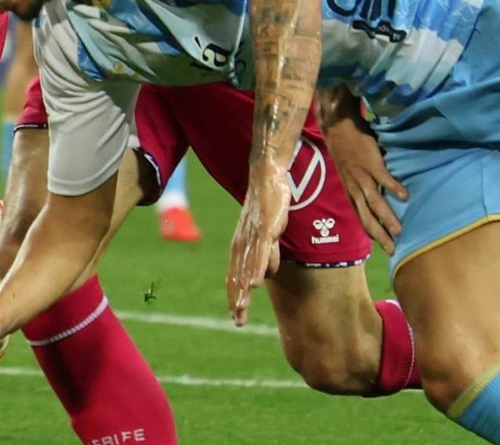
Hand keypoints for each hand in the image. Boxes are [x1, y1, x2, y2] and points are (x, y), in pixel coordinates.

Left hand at [226, 165, 289, 325]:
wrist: (265, 179)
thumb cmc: (265, 208)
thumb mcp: (265, 237)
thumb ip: (265, 257)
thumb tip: (265, 276)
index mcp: (239, 248)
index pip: (234, 278)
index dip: (235, 298)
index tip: (236, 318)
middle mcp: (241, 245)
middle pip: (238, 277)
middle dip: (238, 300)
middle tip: (238, 321)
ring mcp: (252, 237)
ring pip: (247, 267)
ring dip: (245, 289)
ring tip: (242, 307)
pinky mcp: (264, 228)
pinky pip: (260, 252)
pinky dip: (258, 268)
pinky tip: (257, 281)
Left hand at [322, 113, 405, 255]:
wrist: (339, 129)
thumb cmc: (347, 151)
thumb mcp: (350, 174)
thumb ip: (361, 187)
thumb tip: (376, 196)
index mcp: (350, 192)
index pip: (361, 217)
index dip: (371, 232)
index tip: (382, 246)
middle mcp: (355, 189)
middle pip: (368, 217)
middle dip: (380, 235)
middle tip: (392, 249)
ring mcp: (363, 177)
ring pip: (375, 202)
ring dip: (387, 218)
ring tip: (399, 231)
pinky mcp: (372, 163)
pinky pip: (384, 179)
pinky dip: (393, 188)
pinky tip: (405, 197)